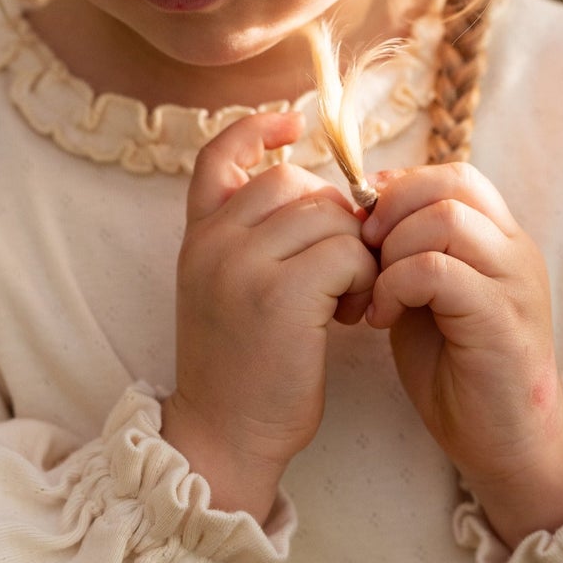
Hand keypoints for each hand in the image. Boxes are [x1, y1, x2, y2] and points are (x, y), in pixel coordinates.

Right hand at [161, 111, 377, 522]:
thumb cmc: (239, 367)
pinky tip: (353, 313)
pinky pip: (348, 252)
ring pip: (329, 214)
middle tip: (342, 273)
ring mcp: (243, 266)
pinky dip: (365, 277)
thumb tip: (321, 194)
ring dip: (356, 251)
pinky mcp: (281, 297)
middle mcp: (213, 242)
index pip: (218, 155)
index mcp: (198, 237)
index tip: (293, 125)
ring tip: (349, 298)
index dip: (255, 129)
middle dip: (335, 218)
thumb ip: (251, 239)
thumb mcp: (223, 290)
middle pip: (297, 183)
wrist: (223, 436)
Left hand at [361, 162, 562, 543]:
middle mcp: (515, 251)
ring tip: (371, 290)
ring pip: (445, 220)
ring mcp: (515, 283)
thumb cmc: (456, 369)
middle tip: (362, 253)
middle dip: (391, 211)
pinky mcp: (503, 321)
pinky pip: (440, 271)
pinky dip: (396, 286)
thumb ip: (406, 252)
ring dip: (391, 250)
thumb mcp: (425, 295)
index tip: (364, 230)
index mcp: (499, 239)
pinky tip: (380, 317)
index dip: (398, 190)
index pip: (453, 175)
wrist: (503, 441)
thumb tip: (361, 210)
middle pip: (450, 184)